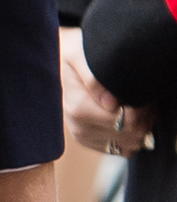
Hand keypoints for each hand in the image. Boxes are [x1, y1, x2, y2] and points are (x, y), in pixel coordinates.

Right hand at [60, 24, 153, 156]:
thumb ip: (94, 77)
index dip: (143, 108)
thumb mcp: (79, 55)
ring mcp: (84, 136)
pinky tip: (128, 116)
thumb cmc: (74, 53)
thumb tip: (111, 104)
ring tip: (137, 105)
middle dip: (145, 116)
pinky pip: (121, 148)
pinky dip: (131, 134)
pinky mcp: (88, 141)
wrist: (58, 59)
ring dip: (140, 125)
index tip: (143, 91)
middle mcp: (79, 127)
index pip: (127, 122)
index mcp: (78, 109)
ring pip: (129, 143)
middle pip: (130, 134)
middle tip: (144, 97)